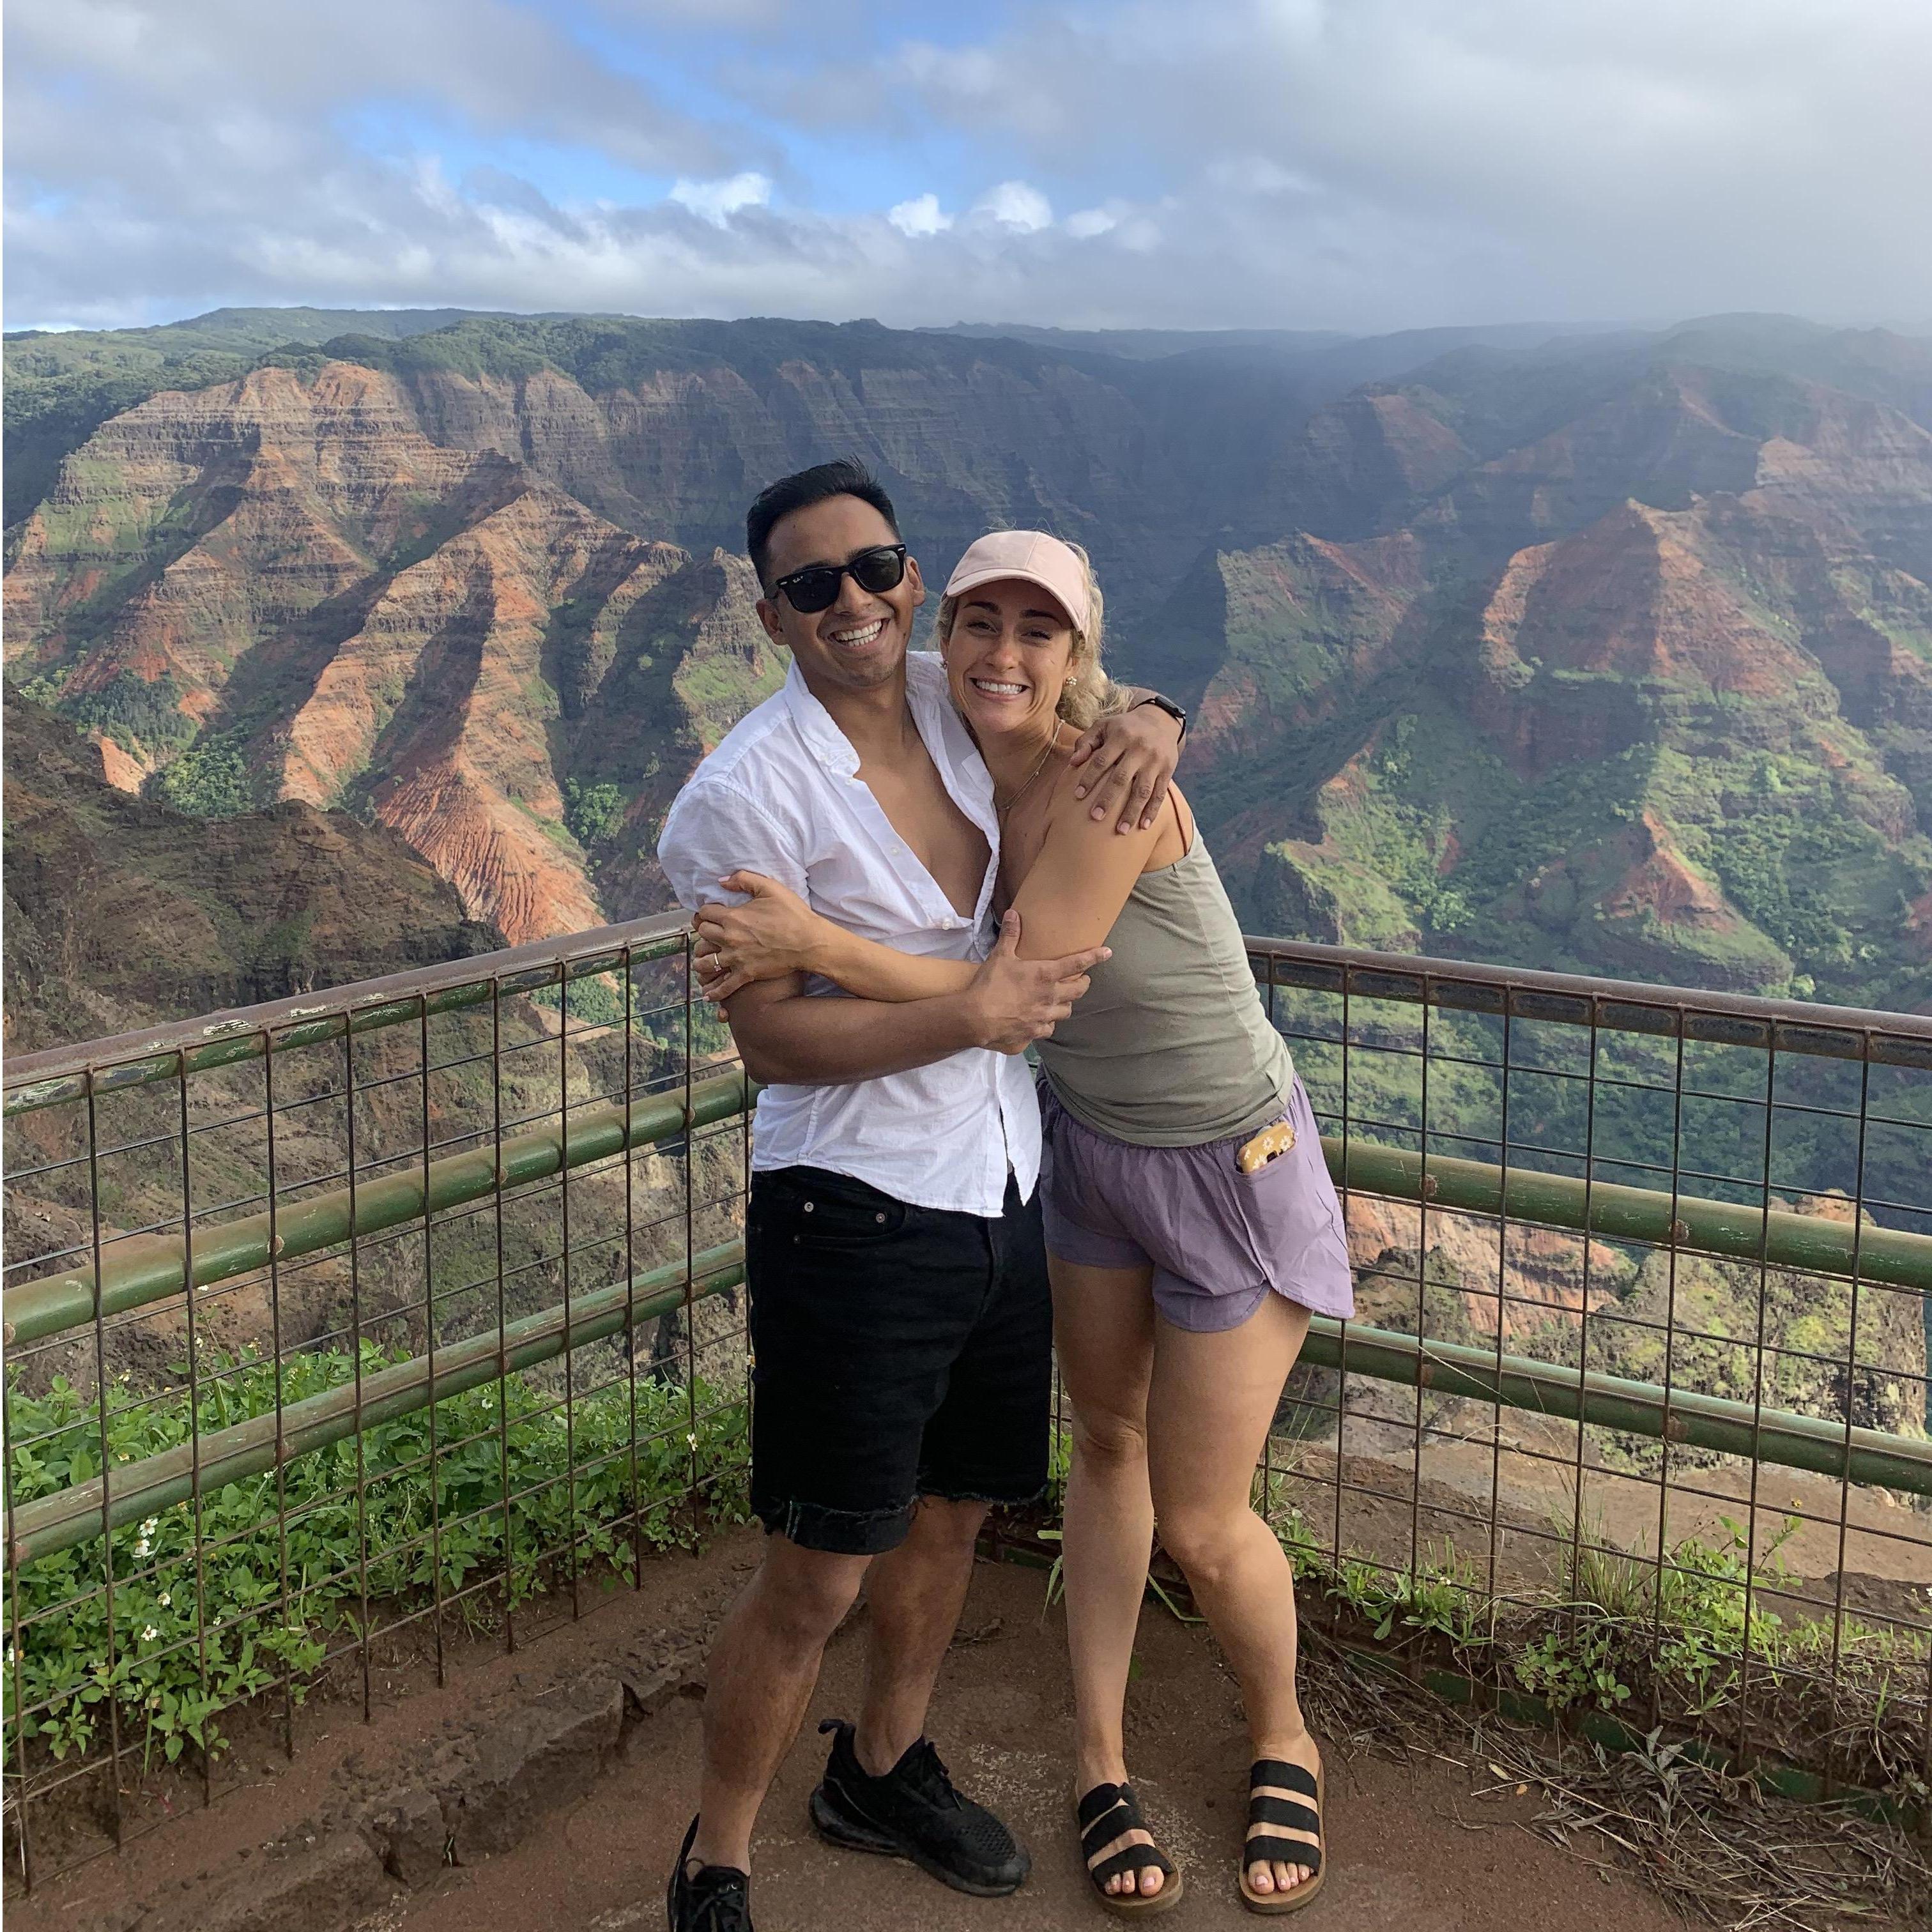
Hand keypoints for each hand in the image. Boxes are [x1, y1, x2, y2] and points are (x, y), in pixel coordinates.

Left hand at [693, 872, 818, 1001]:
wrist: (809, 941)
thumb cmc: (793, 914)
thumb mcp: (770, 888)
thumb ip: (744, 879)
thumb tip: (722, 880)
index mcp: (733, 917)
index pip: (705, 913)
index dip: (706, 912)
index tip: (711, 914)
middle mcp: (729, 938)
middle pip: (703, 935)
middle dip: (704, 932)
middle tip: (711, 933)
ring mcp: (736, 958)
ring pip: (706, 962)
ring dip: (702, 960)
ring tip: (704, 960)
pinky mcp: (746, 974)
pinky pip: (724, 986)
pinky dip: (714, 992)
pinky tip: (708, 995)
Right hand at [964, 910, 1109, 1053]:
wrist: (976, 1018)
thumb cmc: (990, 985)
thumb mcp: (1000, 956)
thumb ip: (1010, 935)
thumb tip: (1014, 913)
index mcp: (1045, 975)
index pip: (1076, 964)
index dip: (1094, 957)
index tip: (1107, 953)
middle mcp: (1050, 997)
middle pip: (1078, 991)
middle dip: (1083, 984)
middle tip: (1082, 980)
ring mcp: (1043, 1017)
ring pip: (1066, 1011)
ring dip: (1066, 1004)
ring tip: (1062, 1001)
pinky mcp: (1033, 1033)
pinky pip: (1047, 1029)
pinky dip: (1047, 1024)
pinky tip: (1041, 1022)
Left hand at [1069, 698, 1180, 832]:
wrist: (1160, 721)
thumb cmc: (1124, 727)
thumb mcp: (1104, 726)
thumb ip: (1086, 742)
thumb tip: (1073, 762)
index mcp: (1121, 737)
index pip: (1101, 761)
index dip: (1089, 778)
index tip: (1077, 796)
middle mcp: (1139, 748)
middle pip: (1121, 778)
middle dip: (1107, 799)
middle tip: (1095, 818)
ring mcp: (1155, 761)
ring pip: (1142, 790)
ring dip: (1131, 812)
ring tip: (1120, 831)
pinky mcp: (1168, 770)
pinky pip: (1160, 794)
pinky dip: (1152, 811)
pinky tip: (1143, 827)